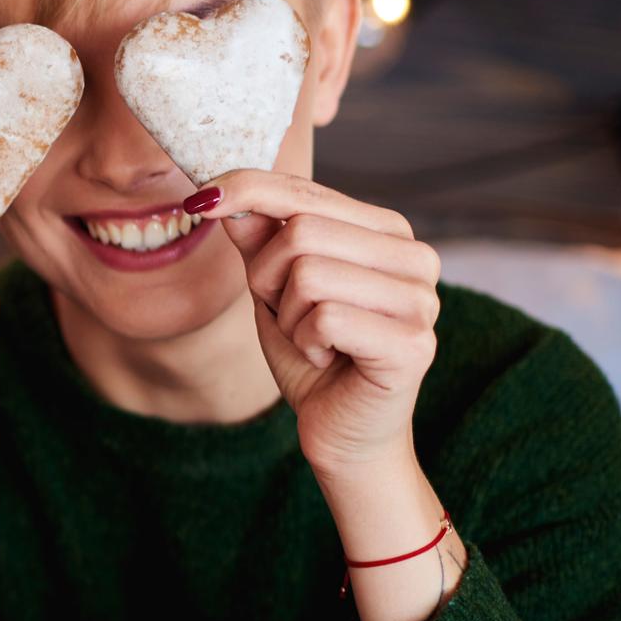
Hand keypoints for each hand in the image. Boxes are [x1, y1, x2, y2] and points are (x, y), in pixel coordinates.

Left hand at [189, 170, 440, 477]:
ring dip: (289, 316)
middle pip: (302, 231)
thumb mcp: (274, 290)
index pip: (306, 191)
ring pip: (309, 274)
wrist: (343, 430)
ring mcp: (421, 299)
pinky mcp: (414, 343)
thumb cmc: (314, 355)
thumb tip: (225, 191)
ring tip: (313, 340)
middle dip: (267, 278)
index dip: (247, 190)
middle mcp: (415, 256)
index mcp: (387, 232)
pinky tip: (328, 360)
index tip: (198, 200)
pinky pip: (325, 319)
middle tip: (286, 315)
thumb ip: (258, 241)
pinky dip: (307, 343)